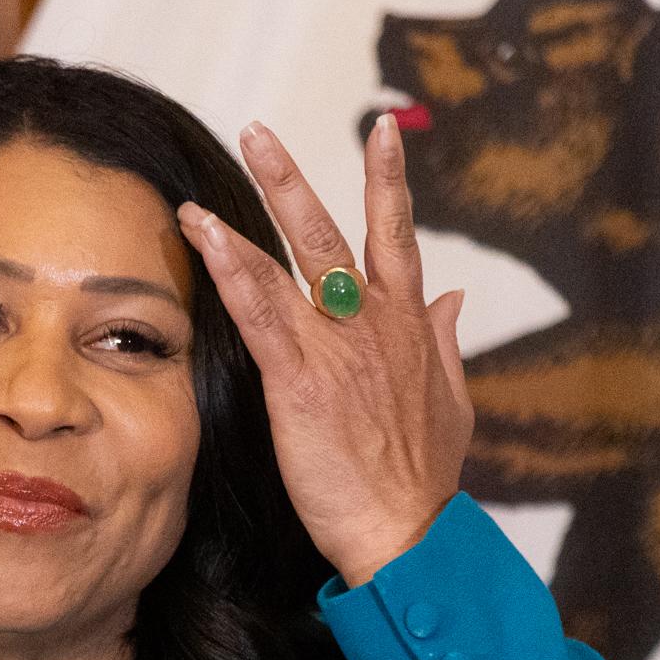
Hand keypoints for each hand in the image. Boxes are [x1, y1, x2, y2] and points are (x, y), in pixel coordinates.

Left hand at [177, 115, 471, 587]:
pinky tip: (207, 243)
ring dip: (244, 220)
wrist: (410, 531)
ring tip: (203, 190)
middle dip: (292, 181)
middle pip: (332, 235)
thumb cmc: (424, 480)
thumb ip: (446, 343)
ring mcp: (337, 349)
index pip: (398, 235)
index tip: (382, 128)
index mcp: (408, 325)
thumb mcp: (452, 402)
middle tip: (257, 132)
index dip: (389, 180)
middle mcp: (374, 325)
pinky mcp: (302, 383)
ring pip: (288, 267)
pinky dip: (234, 275)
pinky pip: (262, 317)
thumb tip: (457, 298)